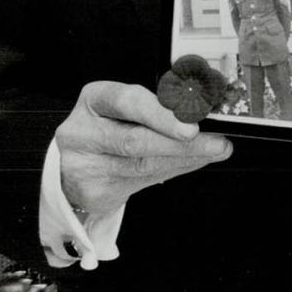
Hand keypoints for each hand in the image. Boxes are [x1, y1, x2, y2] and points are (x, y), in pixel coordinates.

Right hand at [55, 81, 232, 215]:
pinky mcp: (93, 191)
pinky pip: (143, 182)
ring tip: (214, 150)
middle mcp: (82, 131)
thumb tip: (206, 114)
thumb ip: (159, 109)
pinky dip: (174, 170)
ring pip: (142, 165)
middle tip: (214, 142)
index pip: (126, 102)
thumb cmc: (110, 127)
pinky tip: (192, 162)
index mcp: (94, 100)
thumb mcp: (126, 108)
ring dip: (186, 158)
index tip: (191, 123)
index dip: (160, 113)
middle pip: (134, 140)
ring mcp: (84, 165)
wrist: (77, 165)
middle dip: (180, 143)